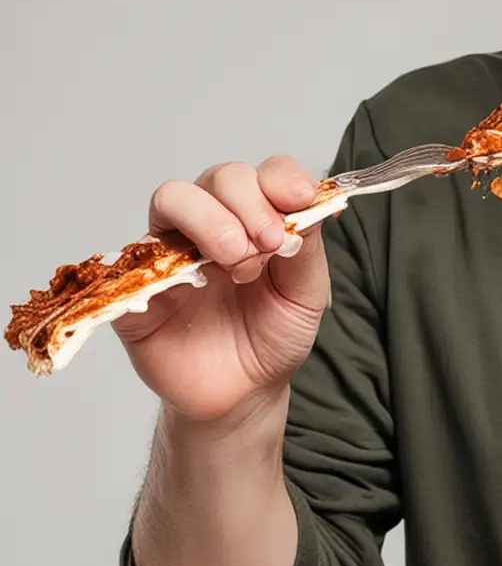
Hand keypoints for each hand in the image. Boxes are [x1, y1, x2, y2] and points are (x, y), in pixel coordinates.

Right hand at [113, 157, 330, 422]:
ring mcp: (171, 247)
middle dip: (250, 203)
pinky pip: (129, 255)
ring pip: (174, 196)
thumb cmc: (272, 336)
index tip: (299, 199)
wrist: (242, 391)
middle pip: (222, 177)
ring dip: (211, 220)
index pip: (267, 174)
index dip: (282, 178)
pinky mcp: (135, 280)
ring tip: (237, 262)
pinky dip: (161, 260)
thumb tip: (308, 206)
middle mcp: (213, 223)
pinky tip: (193, 284)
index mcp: (258, 219)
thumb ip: (307, 249)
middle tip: (268, 245)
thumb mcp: (306, 295)